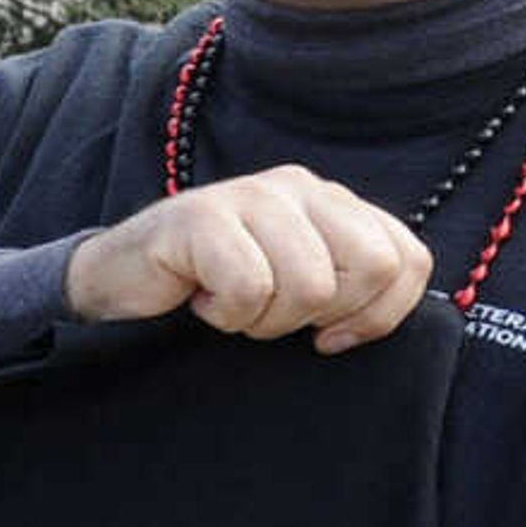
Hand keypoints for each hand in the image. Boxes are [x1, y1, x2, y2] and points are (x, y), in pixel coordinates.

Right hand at [66, 166, 430, 351]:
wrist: (117, 286)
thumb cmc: (211, 294)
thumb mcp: (295, 291)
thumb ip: (348, 289)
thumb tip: (380, 320)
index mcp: (333, 204)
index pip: (408, 259)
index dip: (380, 315)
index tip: (331, 338)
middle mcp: (299, 188)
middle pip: (372, 267)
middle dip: (322, 314)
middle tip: (271, 315)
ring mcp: (249, 196)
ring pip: (310, 284)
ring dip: (264, 319)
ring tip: (230, 306)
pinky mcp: (201, 216)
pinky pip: (249, 286)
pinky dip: (224, 314)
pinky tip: (199, 301)